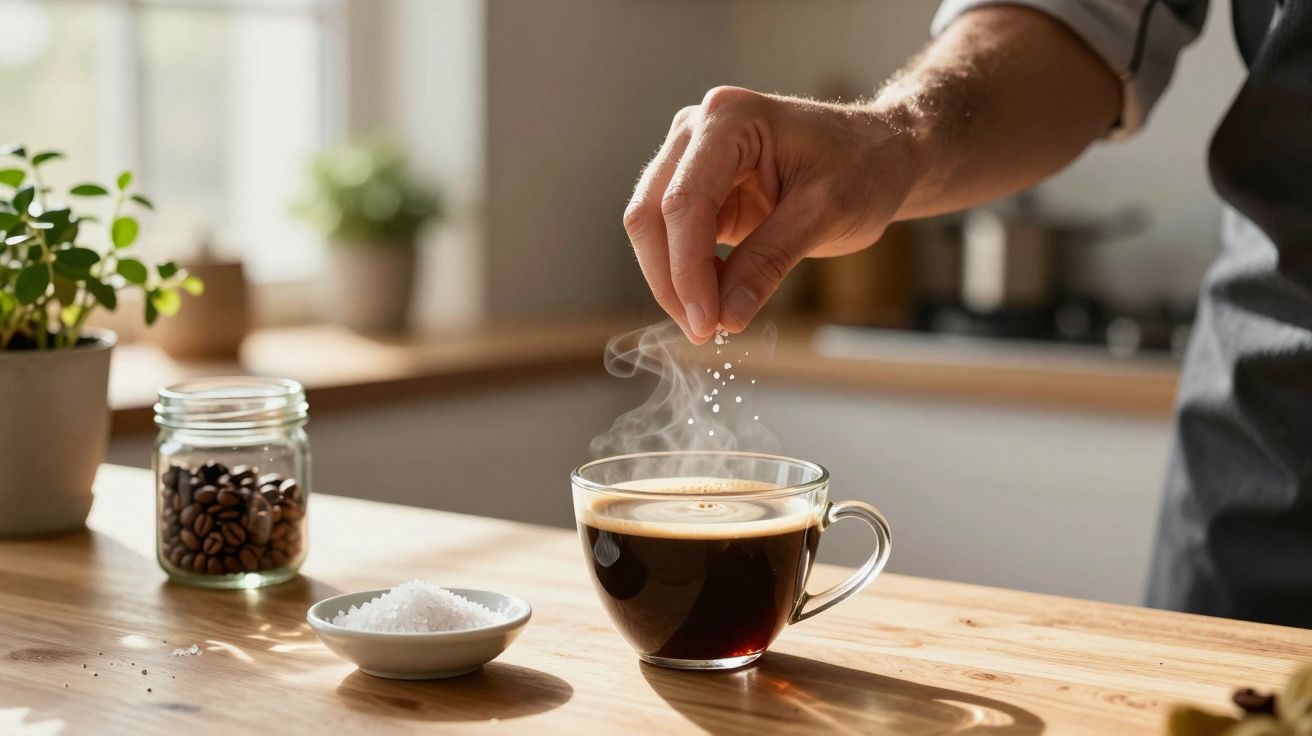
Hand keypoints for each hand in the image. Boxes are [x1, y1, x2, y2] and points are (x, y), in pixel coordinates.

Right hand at [623, 86, 917, 342]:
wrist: (880, 155)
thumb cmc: (863, 168)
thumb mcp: (824, 215)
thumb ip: (769, 262)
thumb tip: (725, 317)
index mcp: (729, 119)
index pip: (685, 201)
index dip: (687, 268)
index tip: (705, 323)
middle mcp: (697, 130)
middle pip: (651, 213)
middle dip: (671, 279)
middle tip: (703, 332)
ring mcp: (691, 158)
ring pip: (652, 229)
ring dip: (674, 281)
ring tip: (713, 321)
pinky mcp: (698, 190)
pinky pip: (674, 239)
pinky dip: (688, 275)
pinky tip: (718, 299)